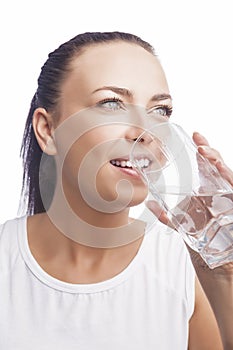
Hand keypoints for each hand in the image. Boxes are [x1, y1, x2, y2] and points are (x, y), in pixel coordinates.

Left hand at [146, 131, 232, 271]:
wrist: (217, 261)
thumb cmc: (202, 240)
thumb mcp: (182, 224)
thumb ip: (168, 215)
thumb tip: (149, 204)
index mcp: (207, 191)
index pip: (206, 166)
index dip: (203, 149)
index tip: (195, 135)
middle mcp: (220, 192)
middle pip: (218, 167)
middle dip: (210, 153)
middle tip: (199, 144)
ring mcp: (229, 199)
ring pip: (228, 176)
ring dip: (219, 164)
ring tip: (208, 155)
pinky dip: (230, 180)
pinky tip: (223, 173)